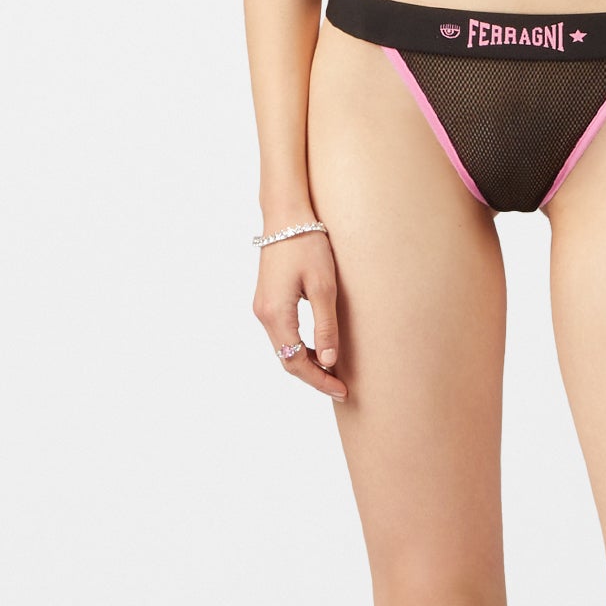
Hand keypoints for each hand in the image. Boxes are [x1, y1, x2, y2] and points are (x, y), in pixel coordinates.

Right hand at [253, 228, 347, 401]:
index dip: (319, 380)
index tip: (342, 390)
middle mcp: (263, 315)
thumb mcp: (323, 287)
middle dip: (313, 376)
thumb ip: (326, 326)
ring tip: (334, 371)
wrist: (285, 215)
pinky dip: (300, 346)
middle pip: (287, 359)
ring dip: (307, 362)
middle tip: (341, 387)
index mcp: (276, 314)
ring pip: (284, 348)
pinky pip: (283, 334)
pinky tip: (320, 347)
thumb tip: (329, 362)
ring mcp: (263, 308)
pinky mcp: (268, 300)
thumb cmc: (307, 245)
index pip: (296, 362)